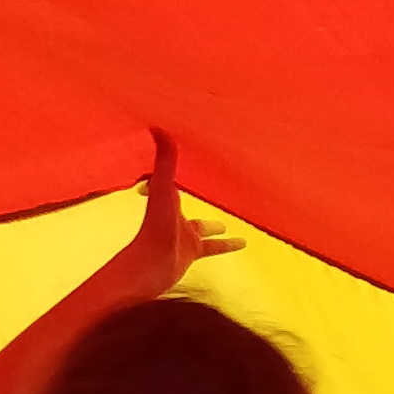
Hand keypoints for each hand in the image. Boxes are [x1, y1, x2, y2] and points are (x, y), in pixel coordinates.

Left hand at [104, 131, 237, 296]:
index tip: (172, 154)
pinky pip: (214, 247)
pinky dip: (227, 245)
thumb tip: (157, 126)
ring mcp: (182, 234)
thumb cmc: (155, 227)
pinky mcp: (192, 252)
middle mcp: (173, 214)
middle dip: (193, 194)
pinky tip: (243, 243)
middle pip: (183, 201)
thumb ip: (165, 160)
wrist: (151, 267)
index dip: (166, 165)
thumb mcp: (164, 189)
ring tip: (226, 222)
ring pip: (202, 227)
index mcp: (165, 196)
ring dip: (213, 224)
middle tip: (206, 187)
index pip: (166, 177)